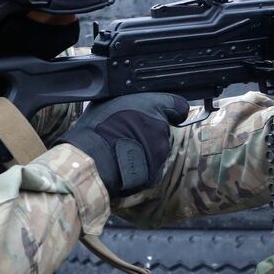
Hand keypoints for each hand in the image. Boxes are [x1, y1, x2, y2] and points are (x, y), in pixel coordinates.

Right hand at [59, 93, 190, 196]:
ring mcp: (161, 152)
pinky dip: (140, 164)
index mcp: (155, 107)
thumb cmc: (99, 127)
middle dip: (149, 130)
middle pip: (162, 129)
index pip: (178, 106)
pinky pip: (151, 166)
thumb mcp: (111, 100)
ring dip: (144, 148)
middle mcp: (163, 129)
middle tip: (127, 132)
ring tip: (121, 149)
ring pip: (157, 148)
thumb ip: (130, 101)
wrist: (94, 159)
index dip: (170, 110)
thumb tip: (131, 102)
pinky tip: (123, 162)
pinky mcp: (156, 172)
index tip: (163, 112)